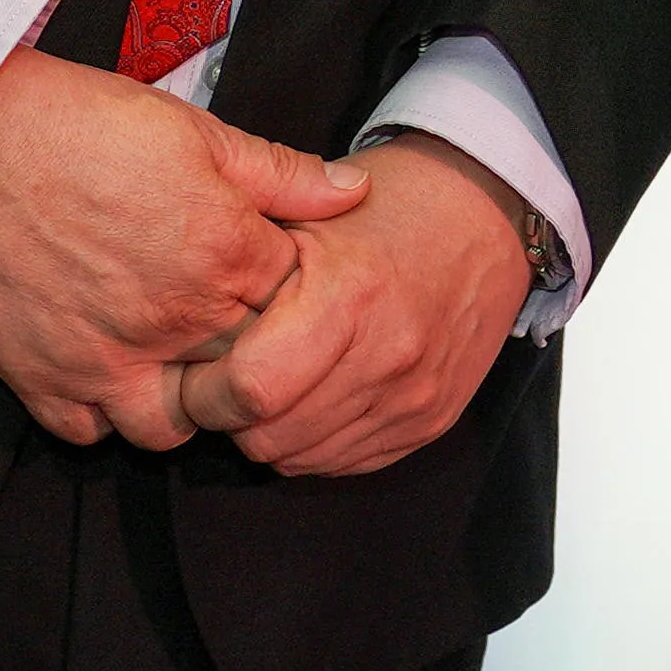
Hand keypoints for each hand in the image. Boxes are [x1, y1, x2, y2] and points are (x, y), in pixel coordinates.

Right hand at [0, 50, 366, 446]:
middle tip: (225, 314)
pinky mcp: (41, 382)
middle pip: (248, 366)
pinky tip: (112, 371)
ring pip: (177, 425)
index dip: (289, 284)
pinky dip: (106, 415)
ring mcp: (106, 361)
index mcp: (224, 252)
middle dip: (248, 346)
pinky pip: (93, 435)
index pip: (299, 298)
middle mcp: (174, 319)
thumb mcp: (194, 129)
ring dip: (184, 399)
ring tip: (174, 355)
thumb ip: (282, 173)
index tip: (266, 268)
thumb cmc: (74, 124)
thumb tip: (356, 191)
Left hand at [166, 134, 533, 475]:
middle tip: (230, 377)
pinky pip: (345, 462)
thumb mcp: (308, 214)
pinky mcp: (431, 420)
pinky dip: (316, 440)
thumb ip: (245, 272)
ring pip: (301, 457)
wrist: (488, 217)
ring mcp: (414, 396)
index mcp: (349, 298)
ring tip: (277, 380)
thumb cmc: (388, 208)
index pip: (248, 390)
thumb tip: (182, 334)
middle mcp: (388, 356)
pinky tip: (317, 395)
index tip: (195, 370)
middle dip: (232, 416)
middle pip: (268, 435)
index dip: (203, 391)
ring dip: (273, 430)